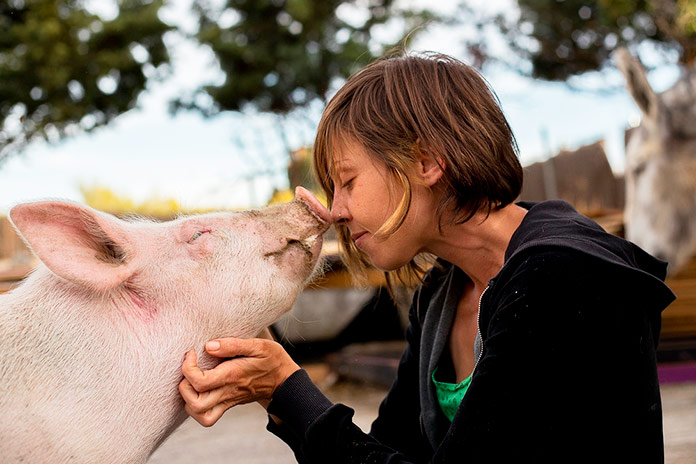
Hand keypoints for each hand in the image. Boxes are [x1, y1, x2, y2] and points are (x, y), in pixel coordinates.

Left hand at [179, 337, 299, 426]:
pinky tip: (198, 389)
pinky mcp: (228, 404)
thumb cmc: (272, 360)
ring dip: (188, 399)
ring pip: (199, 414)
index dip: (188, 368)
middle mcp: (228, 392)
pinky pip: (206, 415)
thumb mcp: (258, 345)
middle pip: (195, 404)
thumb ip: (233, 344)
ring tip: (191, 381)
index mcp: (232, 376)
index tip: (192, 353)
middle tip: (189, 369)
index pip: (200, 382)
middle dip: (183, 387)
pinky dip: (195, 406)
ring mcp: (227, 401)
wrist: (285, 381)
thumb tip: (208, 346)